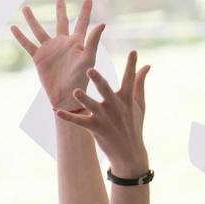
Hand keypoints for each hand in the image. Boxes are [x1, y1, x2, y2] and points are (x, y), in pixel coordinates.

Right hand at [11, 0, 104, 107]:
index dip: (86, 10)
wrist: (65, 96)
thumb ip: (93, 41)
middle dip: (60, 10)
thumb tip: (103, 23)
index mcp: (77, 42)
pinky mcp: (39, 58)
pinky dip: (20, 36)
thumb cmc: (81, 79)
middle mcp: (63, 43)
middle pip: (61, 22)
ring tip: (25, 8)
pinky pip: (27, 44)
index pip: (82, 22)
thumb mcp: (89, 59)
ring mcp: (49, 50)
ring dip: (32, 19)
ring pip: (39, 30)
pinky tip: (13, 28)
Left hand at [64, 50, 151, 177]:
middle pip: (105, 90)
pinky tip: (57, 112)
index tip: (133, 51)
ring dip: (83, 99)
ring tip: (75, 91)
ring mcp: (105, 118)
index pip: (130, 79)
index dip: (132, 65)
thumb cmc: (133, 124)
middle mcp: (115, 106)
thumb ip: (140, 83)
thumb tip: (147, 65)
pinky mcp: (95, 128)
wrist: (129, 152)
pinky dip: (68, 117)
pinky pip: (79, 121)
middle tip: (90, 69)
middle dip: (98, 80)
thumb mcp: (139, 103)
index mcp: (126, 98)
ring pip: (92, 106)